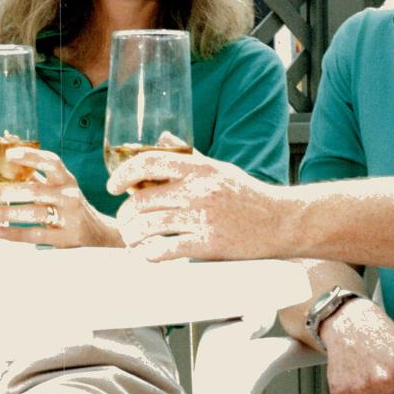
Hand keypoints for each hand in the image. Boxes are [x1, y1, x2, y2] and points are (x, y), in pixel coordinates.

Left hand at [0, 148, 121, 247]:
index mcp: (66, 179)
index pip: (51, 162)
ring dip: (3, 213)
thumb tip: (7, 154)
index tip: (9, 154)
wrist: (96, 232)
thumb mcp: (58, 186)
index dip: (31, 156)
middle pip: (33, 190)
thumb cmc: (69, 204)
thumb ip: (36, 174)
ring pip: (32, 213)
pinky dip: (13, 234)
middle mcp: (69, 195)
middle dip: (3, 193)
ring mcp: (68, 217)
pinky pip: (35, 234)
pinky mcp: (65, 237)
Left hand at [108, 142, 282, 259]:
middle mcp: (198, 190)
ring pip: (148, 226)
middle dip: (126, 213)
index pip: (149, 162)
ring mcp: (202, 218)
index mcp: (199, 168)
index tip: (113, 185)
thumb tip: (162, 139)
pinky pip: (165, 250)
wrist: (280, 221)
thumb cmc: (248, 195)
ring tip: (133, 238)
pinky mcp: (208, 245)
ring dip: (133, 235)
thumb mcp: (218, 167)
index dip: (123, 173)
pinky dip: (149, 254)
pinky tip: (147, 254)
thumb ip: (188, 156)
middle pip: (142, 199)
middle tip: (126, 220)